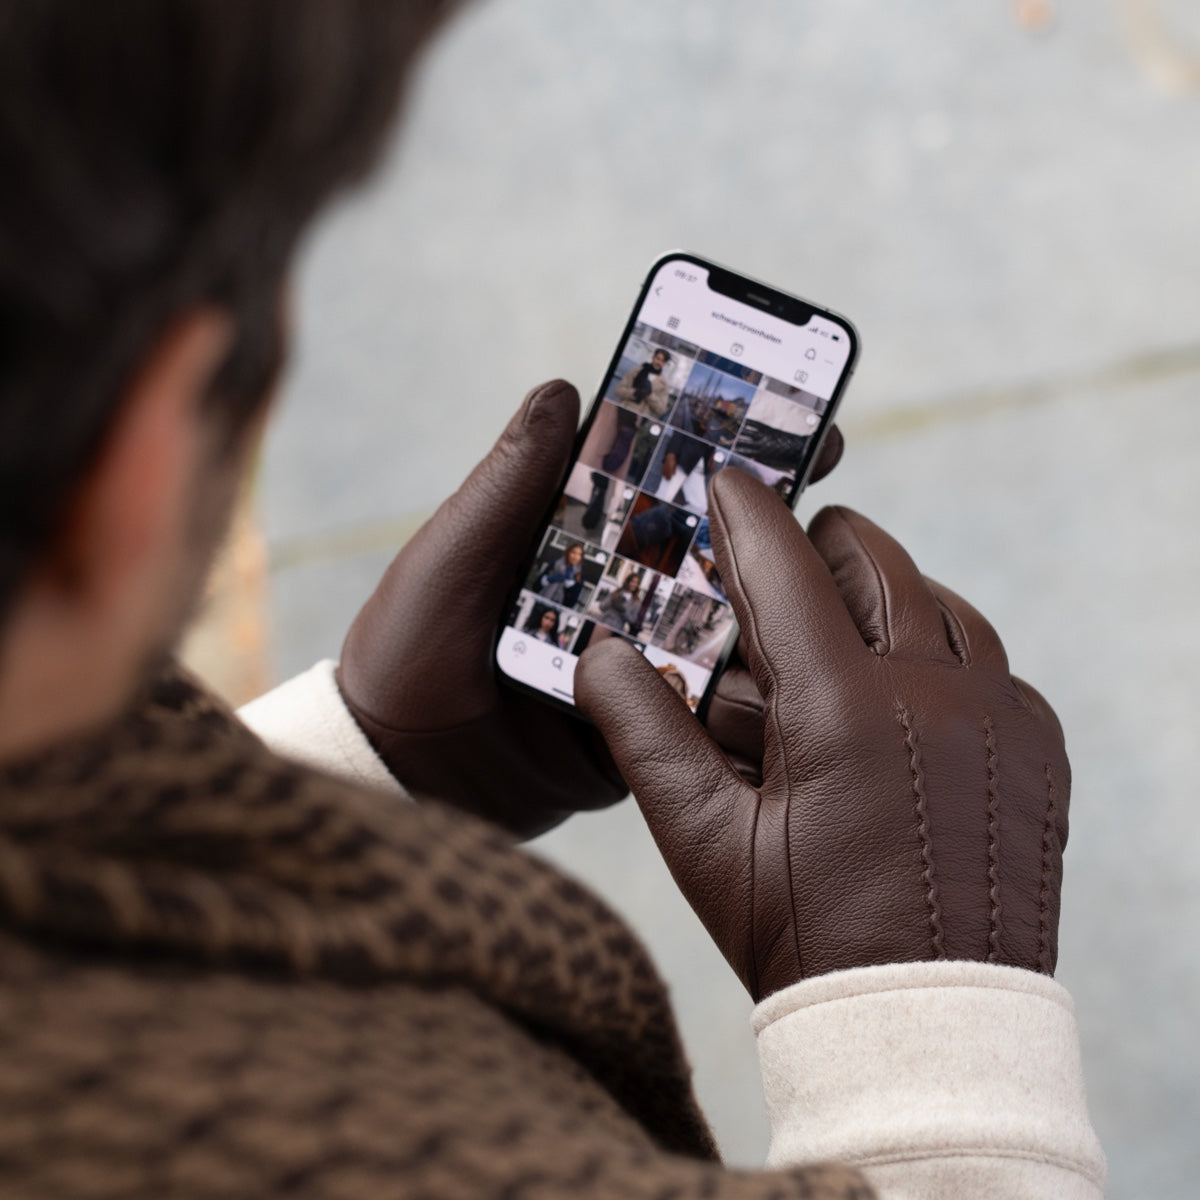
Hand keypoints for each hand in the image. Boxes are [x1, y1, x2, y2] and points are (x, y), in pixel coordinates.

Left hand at [337, 383, 844, 839]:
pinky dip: (746, 676)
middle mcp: (610, 591)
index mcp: (566, 541)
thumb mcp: (452, 556)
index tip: (765, 394)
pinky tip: (800, 645)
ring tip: (822, 545)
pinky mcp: (644, 722)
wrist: (400, 772)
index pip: (646, 477)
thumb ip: (509, 483)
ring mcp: (634, 655)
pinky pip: (704, 698)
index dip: (703, 437)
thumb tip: (563, 389)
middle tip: (820, 448)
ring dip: (766, 584)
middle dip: (760, 499)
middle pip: (697, 538)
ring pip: (715, 614)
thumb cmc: (407, 648)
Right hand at [575, 470, 1068, 999]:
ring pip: (940, 601)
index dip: (742, 511)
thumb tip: (597, 652)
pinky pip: (989, 659)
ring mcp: (998, 716)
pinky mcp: (1036, 744)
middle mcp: (932, 695)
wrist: (925, 1020)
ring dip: (884, 597)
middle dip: (817, 547)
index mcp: (839, 710)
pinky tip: (902, 694)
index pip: (781, 567)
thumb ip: (641, 733)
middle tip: (780, 566)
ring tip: (839, 627)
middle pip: (873, 560)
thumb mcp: (701, 841)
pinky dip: (941, 653)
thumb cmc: (801, 933)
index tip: (722, 477)